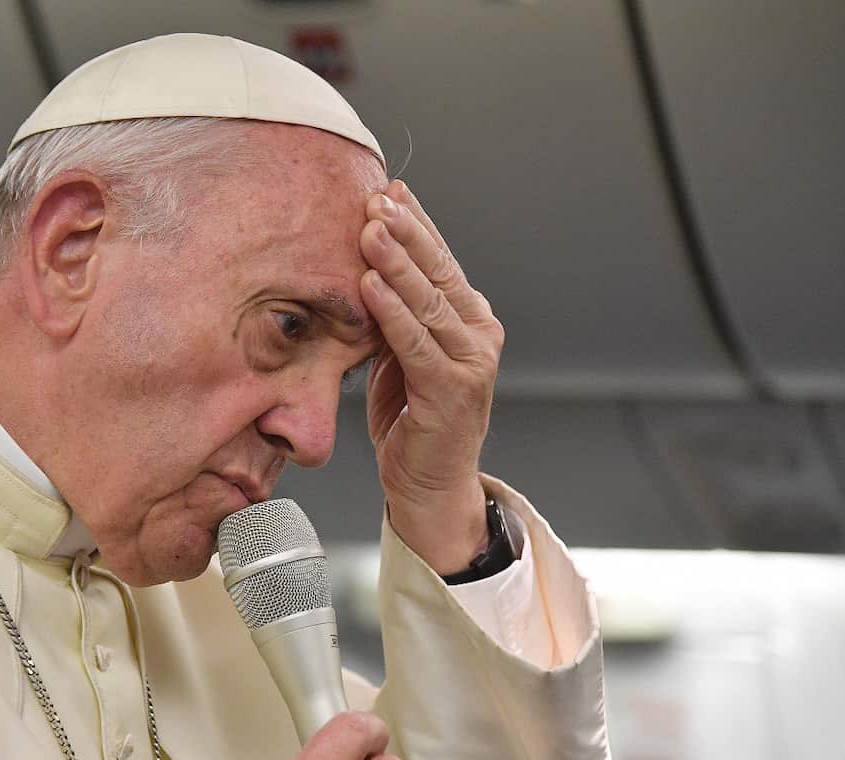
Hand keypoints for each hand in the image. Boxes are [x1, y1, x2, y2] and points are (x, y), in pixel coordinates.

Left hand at [358, 180, 504, 574]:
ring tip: (371, 228)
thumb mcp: (398, 354)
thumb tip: (365, 267)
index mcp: (468, 319)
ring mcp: (471, 361)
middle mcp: (478, 334)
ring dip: (397, 262)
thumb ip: (393, 316)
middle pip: (438, 271)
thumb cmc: (411, 419)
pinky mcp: (454, 389)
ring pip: (429, 301)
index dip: (415, 225)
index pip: (440, 261)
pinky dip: (392, 312)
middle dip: (405, 231)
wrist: (429, 485)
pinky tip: (371, 285)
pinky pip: (416, 343)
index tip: (388, 190)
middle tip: (377, 197)